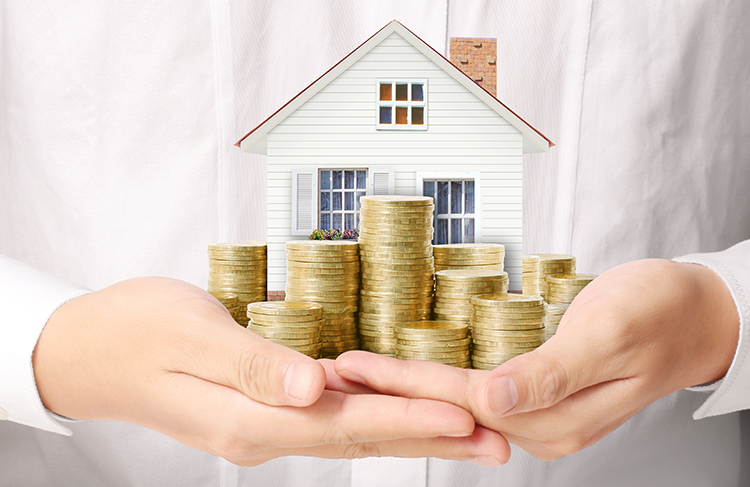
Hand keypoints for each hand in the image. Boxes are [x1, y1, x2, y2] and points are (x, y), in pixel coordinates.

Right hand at [33, 277, 509, 465]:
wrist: (90, 350)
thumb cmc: (133, 331)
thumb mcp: (190, 336)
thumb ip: (253, 365)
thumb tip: (311, 388)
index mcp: (248, 418)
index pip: (344, 423)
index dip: (406, 418)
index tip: (461, 417)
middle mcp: (262, 432)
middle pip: (360, 438)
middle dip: (428, 437)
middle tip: (493, 440)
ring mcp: (262, 426)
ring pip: (350, 432)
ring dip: (410, 432)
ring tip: (465, 435)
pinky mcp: (261, 410)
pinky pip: (329, 419)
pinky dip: (372, 419)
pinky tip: (397, 414)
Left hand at [334, 259, 738, 460]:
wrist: (693, 313)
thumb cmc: (658, 312)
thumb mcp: (611, 332)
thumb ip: (553, 372)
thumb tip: (495, 401)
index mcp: (557, 416)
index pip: (462, 400)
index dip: (405, 383)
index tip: (356, 366)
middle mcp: (541, 425)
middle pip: (449, 406)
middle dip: (389, 389)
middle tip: (334, 370)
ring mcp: (539, 413)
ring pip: (457, 402)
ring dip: (405, 386)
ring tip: (356, 372)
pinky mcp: (538, 396)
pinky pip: (476, 391)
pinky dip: (435, 380)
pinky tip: (409, 371)